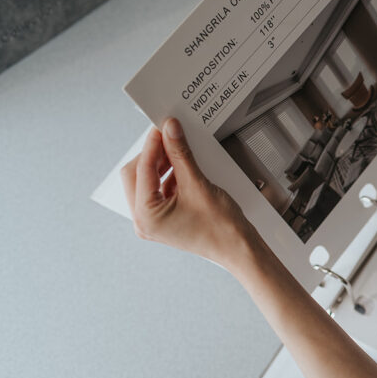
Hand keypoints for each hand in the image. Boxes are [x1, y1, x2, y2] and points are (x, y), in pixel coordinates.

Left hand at [120, 119, 253, 269]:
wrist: (240, 249)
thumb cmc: (222, 230)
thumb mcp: (198, 185)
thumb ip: (180, 154)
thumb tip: (170, 131)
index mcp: (146, 217)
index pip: (142, 170)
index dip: (153, 145)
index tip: (163, 128)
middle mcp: (145, 222)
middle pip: (136, 175)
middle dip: (153, 156)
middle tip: (169, 138)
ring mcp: (154, 222)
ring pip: (147, 182)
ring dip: (161, 165)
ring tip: (178, 152)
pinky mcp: (165, 220)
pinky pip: (159, 192)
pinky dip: (168, 178)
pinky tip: (183, 169)